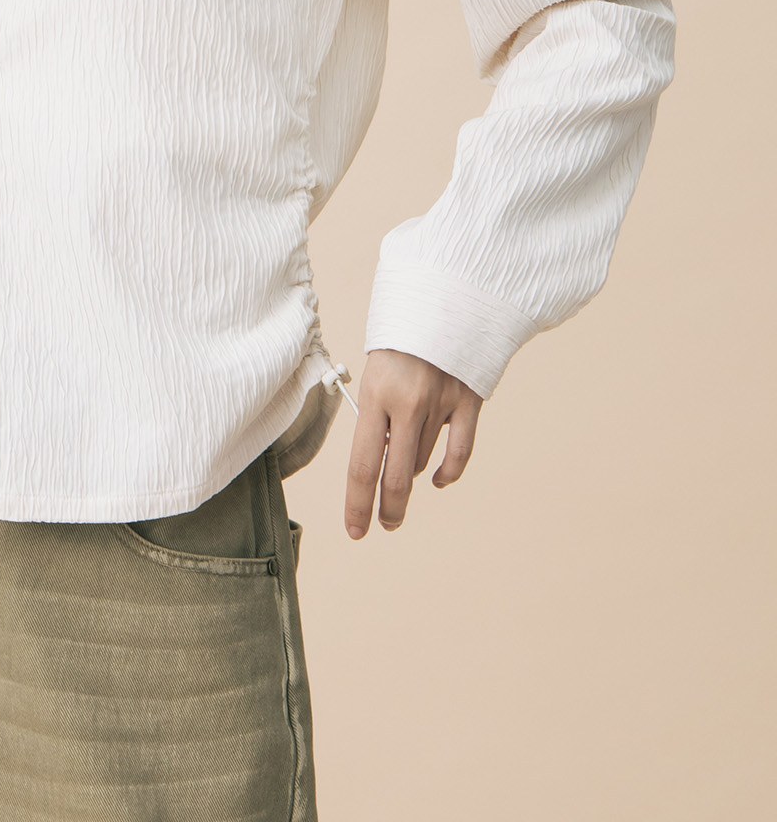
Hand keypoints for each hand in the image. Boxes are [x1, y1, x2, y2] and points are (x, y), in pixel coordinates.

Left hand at [343, 348, 482, 538]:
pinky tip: (439, 480)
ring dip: (413, 469)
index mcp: (376, 394)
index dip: (356, 503)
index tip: (355, 530)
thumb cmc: (400, 333)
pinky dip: (449, 471)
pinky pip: (460, 451)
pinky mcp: (469, 402)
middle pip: (396, 476)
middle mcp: (408, 404)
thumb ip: (377, 412)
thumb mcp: (375, 368)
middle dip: (388, 507)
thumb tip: (379, 456)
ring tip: (404, 462)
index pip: (361, 464)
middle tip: (385, 524)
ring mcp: (441, 404)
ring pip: (424, 461)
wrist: (443, 294)